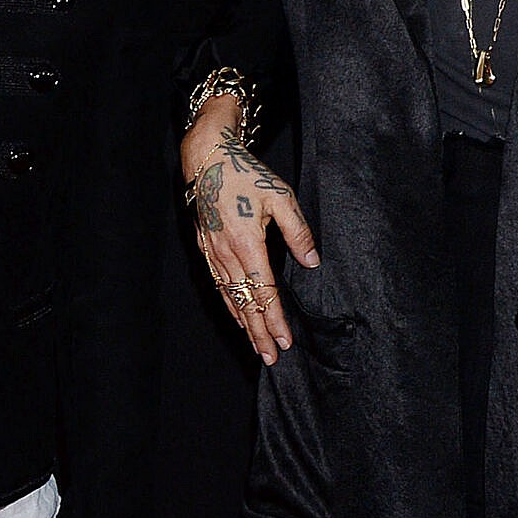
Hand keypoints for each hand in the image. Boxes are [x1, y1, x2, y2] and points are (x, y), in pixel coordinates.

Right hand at [182, 101, 318, 367]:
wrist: (208, 160)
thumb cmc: (247, 175)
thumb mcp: (281, 197)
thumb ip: (298, 232)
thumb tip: (312, 262)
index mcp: (248, 244)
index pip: (264, 293)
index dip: (275, 319)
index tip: (285, 341)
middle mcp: (228, 255)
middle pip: (245, 304)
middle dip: (259, 333)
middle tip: (270, 358)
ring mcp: (213, 254)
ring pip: (230, 298)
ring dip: (244, 324)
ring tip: (256, 346)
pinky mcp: (205, 249)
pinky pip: (218, 285)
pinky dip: (229, 305)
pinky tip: (237, 317)